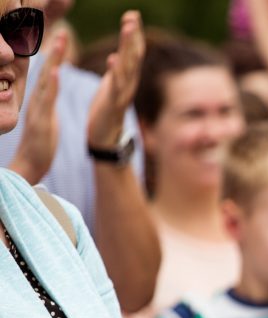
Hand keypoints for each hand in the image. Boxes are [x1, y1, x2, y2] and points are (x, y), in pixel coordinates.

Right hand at [8, 31, 66, 183]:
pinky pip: (47, 100)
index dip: (54, 55)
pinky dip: (51, 85)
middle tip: (62, 31)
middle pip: (46, 71)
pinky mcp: (41, 121)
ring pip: (46, 81)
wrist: (32, 164)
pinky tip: (55, 71)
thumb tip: (49, 88)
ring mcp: (37, 110)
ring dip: (53, 61)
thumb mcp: (47, 117)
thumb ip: (48, 101)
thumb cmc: (41, 142)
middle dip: (54, 51)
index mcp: (41, 100)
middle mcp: (37, 101)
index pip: (48, 73)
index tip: (61, 36)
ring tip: (61, 43)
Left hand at [87, 11, 144, 147]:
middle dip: (134, 36)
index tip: (133, 15)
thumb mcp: (113, 84)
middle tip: (133, 17)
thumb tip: (119, 53)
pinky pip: (116, 86)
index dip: (134, 34)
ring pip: (128, 66)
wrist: (105, 136)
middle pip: (134, 55)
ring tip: (128, 30)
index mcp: (128, 76)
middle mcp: (130, 82)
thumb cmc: (107, 108)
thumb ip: (118, 68)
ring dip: (128, 47)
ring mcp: (123, 92)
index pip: (134, 52)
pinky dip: (115, 73)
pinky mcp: (113, 103)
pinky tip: (113, 60)